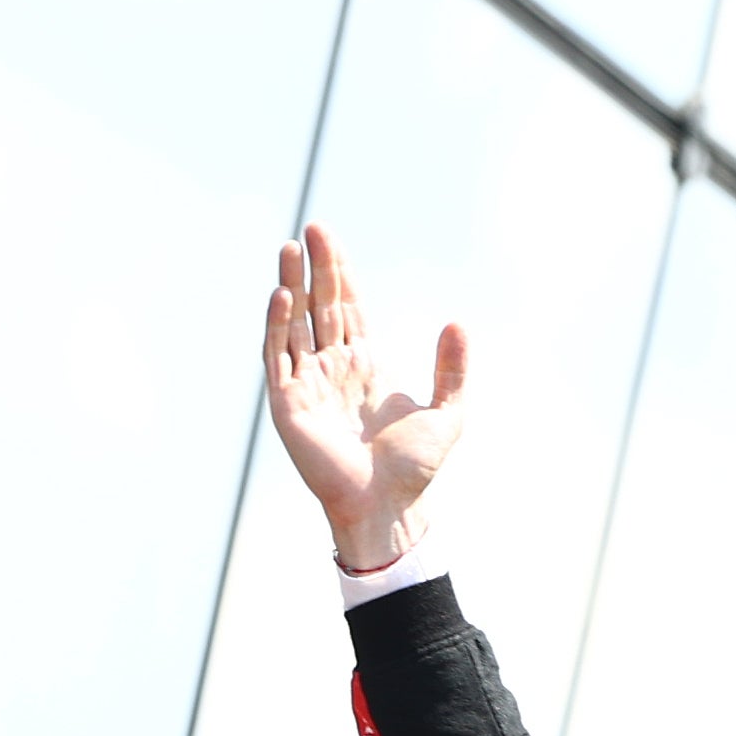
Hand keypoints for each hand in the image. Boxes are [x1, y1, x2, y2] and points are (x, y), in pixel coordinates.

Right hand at [263, 224, 468, 572]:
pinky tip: (283, 295)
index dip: (340, 273)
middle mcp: (331, 370)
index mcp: (364, 366)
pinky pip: (277, 358)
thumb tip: (458, 322)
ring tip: (290, 248)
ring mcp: (307, 386)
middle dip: (316, 267)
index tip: (331, 238)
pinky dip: (277, 326)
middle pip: (319, 306)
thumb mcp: (448, 411)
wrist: (388, 508)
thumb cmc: (414, 471)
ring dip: (291, 286)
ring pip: (293, 324)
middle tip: (312, 228)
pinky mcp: (288, 406)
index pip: (347, 307)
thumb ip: (453, 369)